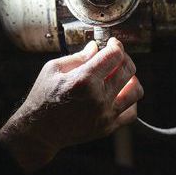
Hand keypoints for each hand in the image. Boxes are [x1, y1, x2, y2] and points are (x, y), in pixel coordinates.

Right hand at [0, 37, 143, 171]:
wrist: (39, 131)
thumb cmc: (42, 98)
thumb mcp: (53, 69)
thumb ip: (77, 57)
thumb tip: (95, 48)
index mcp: (84, 80)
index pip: (114, 55)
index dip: (116, 45)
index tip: (112, 43)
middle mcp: (98, 97)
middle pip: (128, 69)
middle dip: (124, 57)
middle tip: (115, 56)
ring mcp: (105, 114)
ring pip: (136, 90)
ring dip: (131, 78)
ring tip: (120, 76)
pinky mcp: (107, 127)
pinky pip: (131, 112)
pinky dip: (130, 100)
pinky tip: (119, 94)